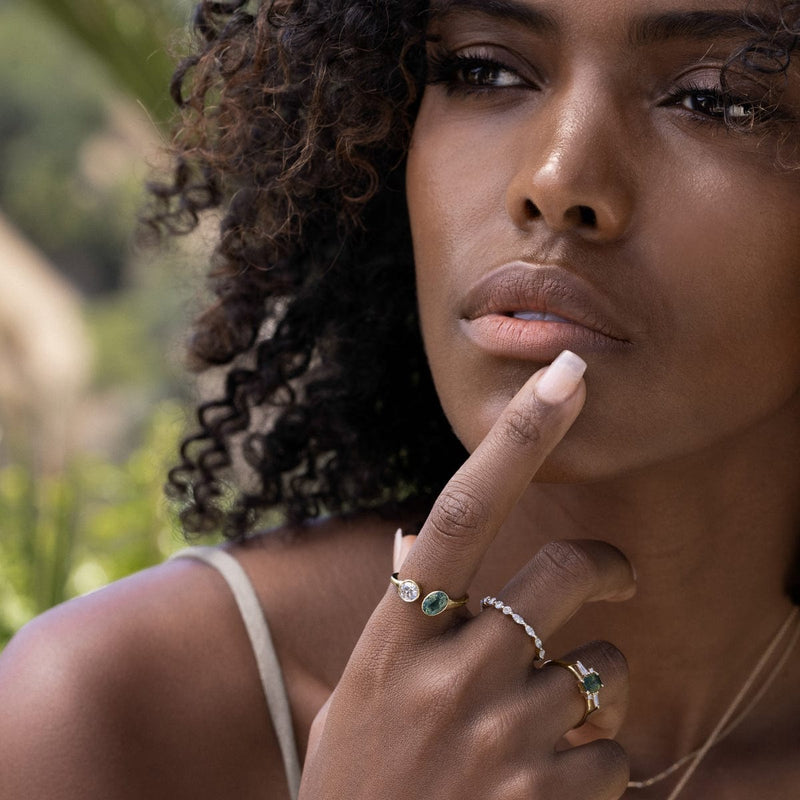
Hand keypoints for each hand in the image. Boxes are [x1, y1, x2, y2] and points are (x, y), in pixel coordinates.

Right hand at [301, 351, 634, 798]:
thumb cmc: (358, 783)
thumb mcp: (359, 694)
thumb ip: (400, 615)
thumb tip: (415, 541)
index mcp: (397, 637)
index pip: (464, 510)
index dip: (520, 436)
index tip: (566, 373)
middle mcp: (453, 674)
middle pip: (565, 572)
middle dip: (604, 565)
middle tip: (611, 575)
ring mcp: (503, 739)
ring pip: (603, 672)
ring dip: (593, 688)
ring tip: (544, 727)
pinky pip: (614, 758)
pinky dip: (595, 765)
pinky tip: (544, 790)